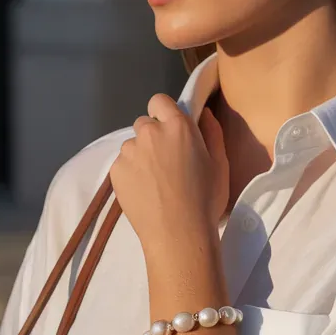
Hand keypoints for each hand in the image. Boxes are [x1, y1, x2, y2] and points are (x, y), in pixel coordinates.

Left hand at [110, 93, 229, 257]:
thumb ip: (212, 132)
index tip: (171, 132)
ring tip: (154, 182)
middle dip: (153, 137)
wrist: (178, 234)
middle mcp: (149, 132)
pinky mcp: (116, 171)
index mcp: (177, 126)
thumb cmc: (205, 199)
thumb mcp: (219, 164)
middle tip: (166, 162)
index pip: (159, 101)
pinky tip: (144, 192)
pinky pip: (122, 164)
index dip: (164, 113)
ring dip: (141, 156)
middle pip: (144, 124)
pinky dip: (131, 173)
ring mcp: (129, 152)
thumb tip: (204, 113)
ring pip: (132, 146)